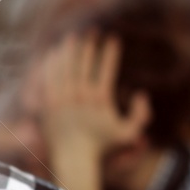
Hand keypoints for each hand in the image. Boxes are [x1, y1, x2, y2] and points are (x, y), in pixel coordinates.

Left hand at [32, 31, 144, 158]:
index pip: (107, 68)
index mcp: (100, 99)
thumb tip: (141, 93)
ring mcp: (63, 98)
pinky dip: (52, 64)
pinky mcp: (48, 103)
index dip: (110, 51)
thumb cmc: (101, 146)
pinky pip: (49, 78)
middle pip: (84, 62)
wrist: (73, 158)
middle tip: (92, 32)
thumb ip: (141, 115)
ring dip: (69, 49)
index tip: (113, 39)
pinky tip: (54, 54)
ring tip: (73, 37)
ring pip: (65, 66)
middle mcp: (80, 95)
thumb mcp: (128, 134)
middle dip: (90, 44)